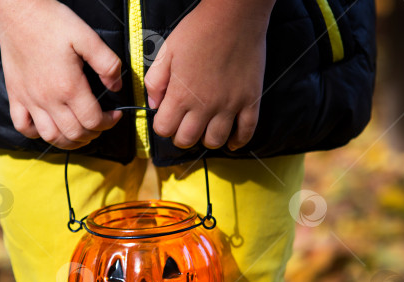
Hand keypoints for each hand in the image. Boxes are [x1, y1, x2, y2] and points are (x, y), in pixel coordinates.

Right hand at [0, 0, 122, 148]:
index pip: (93, 121)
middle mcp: (48, 99)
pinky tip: (47, 126)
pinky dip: (36, 134)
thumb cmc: (53, 22)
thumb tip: (116, 87)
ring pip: (51, 137)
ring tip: (79, 133)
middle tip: (100, 124)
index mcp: (69, 87)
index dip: (109, 123)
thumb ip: (107, 64)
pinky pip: (23, 127)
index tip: (115, 115)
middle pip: (74, 134)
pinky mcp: (16, 96)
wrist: (19, 12)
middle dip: (93, 134)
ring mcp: (29, 100)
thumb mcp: (88, 37)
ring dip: (69, 141)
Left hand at [145, 0, 273, 149]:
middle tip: (184, 126)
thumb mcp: (167, 51)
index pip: (164, 129)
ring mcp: (230, 105)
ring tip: (205, 129)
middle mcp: (205, 105)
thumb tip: (153, 105)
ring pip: (215, 141)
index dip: (162, 125)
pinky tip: (230, 142)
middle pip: (187, 140)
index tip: (166, 117)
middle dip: (181, 137)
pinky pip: (246, 132)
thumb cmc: (198, 31)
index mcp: (181, 94)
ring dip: (206, 139)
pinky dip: (238, 141)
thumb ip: (155, 81)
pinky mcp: (250, 101)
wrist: (234, 16)